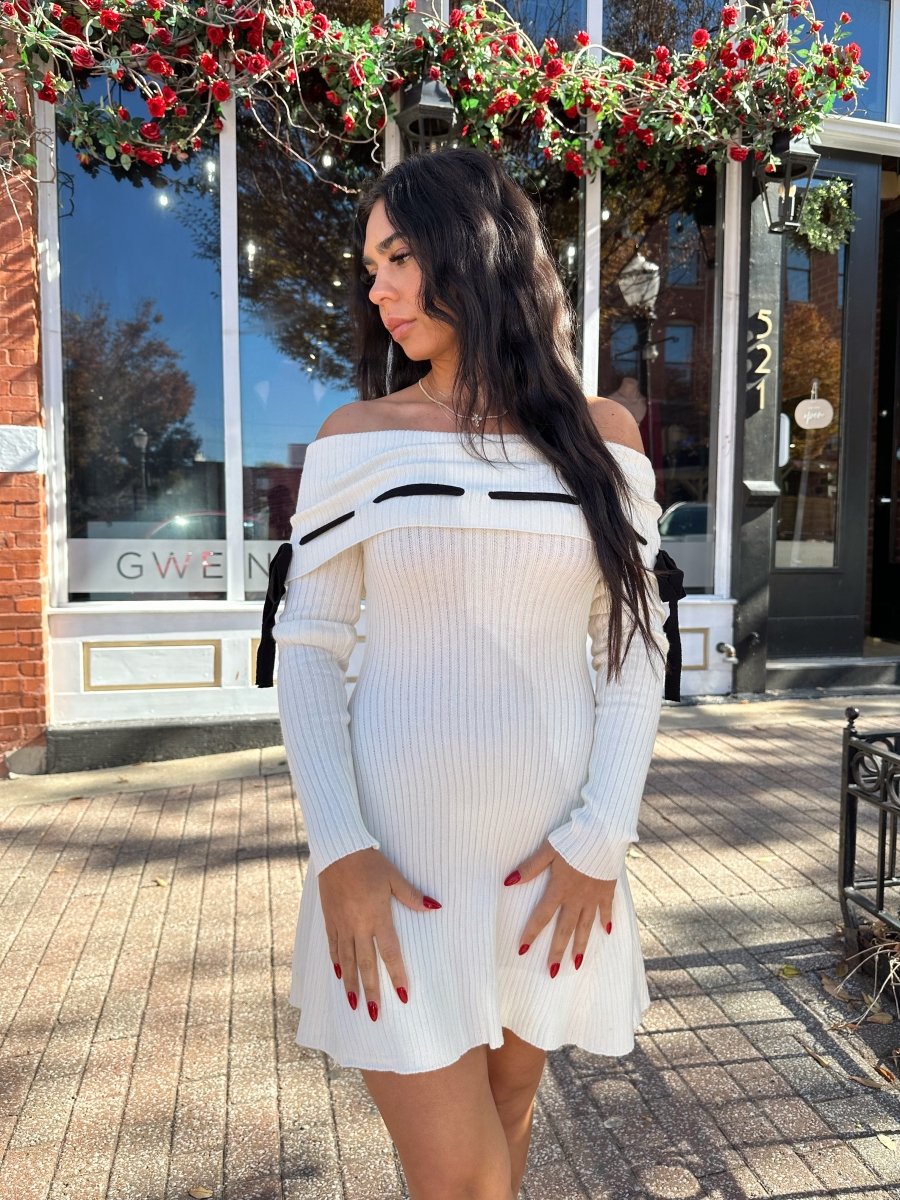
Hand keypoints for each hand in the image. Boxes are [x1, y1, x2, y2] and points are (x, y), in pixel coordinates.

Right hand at [318, 847, 440, 1020]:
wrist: (339, 850)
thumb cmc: (370, 863)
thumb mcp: (394, 877)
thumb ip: (412, 896)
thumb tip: (435, 907)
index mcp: (377, 917)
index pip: (389, 953)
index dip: (396, 975)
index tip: (402, 996)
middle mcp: (358, 926)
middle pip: (365, 964)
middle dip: (371, 990)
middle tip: (374, 1014)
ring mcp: (342, 924)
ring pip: (346, 960)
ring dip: (351, 984)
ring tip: (354, 1004)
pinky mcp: (330, 919)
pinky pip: (332, 946)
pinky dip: (336, 962)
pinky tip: (338, 976)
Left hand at [503, 839, 614, 975]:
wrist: (604, 834)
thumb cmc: (573, 840)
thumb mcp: (548, 851)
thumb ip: (530, 868)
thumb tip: (508, 881)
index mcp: (559, 889)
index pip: (541, 916)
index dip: (531, 933)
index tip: (522, 951)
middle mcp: (576, 898)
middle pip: (565, 929)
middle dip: (557, 951)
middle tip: (552, 972)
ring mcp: (593, 897)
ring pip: (586, 926)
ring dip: (580, 945)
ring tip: (576, 964)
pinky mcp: (607, 890)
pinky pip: (607, 910)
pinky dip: (606, 921)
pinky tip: (607, 932)